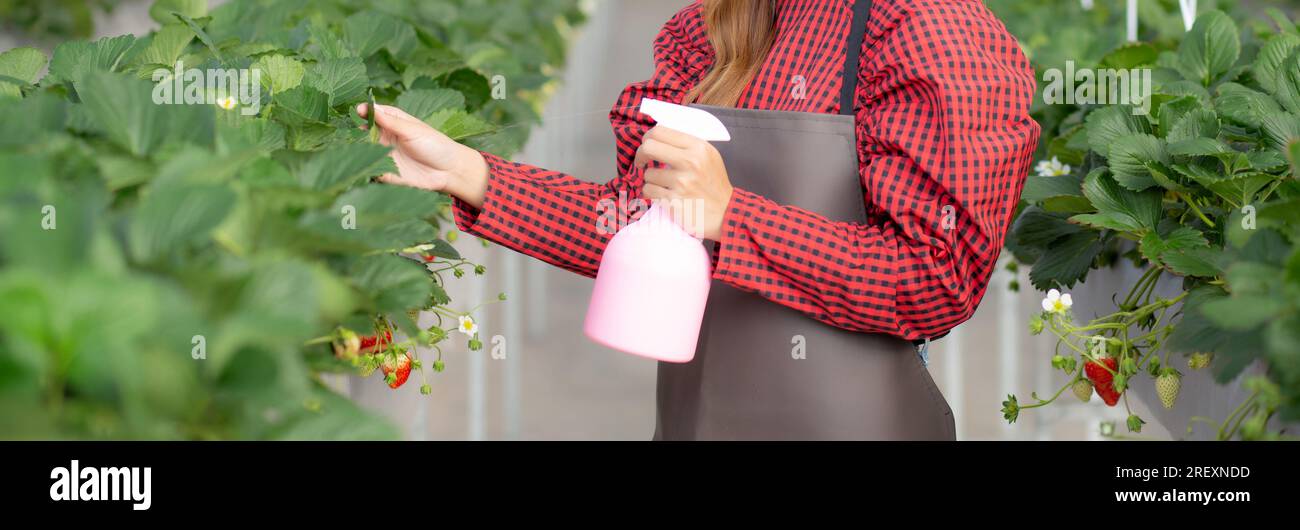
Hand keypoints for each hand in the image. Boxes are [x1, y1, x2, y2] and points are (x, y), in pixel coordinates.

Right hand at [356, 104, 488, 207]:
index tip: (358, 111)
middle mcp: (386, 138)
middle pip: (364, 133)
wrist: (449, 171)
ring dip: (358, 150)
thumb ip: (390, 121)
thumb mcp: (412, 130)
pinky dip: (365, 167)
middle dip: (357, 131)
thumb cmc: (435, 145)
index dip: (365, 111)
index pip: (373, 114)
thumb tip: (369, 107)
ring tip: (355, 147)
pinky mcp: (386, 172)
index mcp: (393, 123)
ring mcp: (385, 155)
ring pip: (364, 151)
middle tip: (354, 131)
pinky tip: (362, 165)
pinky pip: (371, 169)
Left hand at [633, 126, 733, 240]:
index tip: (647, 146)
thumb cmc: (714, 184)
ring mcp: (681, 183)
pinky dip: (652, 194)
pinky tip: (664, 195)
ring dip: (652, 180)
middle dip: (640, 155)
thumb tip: (657, 137)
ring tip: (666, 185)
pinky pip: (649, 191)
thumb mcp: (708, 156)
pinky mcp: (673, 201)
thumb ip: (686, 144)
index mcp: (698, 147)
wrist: (725, 213)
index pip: (660, 132)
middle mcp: (690, 162)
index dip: (647, 138)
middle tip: (642, 162)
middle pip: (648, 147)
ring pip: (648, 174)